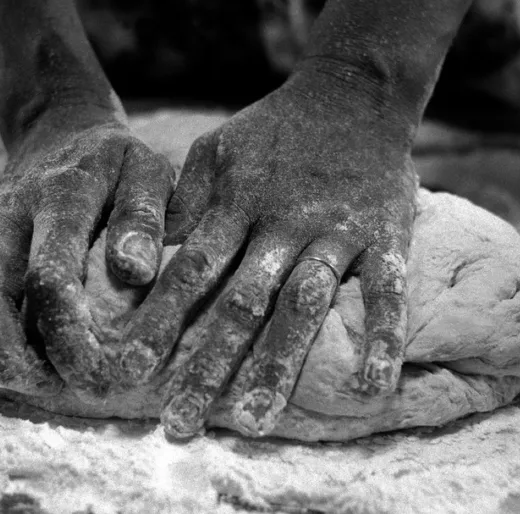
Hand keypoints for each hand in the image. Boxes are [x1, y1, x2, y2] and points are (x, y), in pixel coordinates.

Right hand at [0, 122, 174, 397]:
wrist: (60, 134)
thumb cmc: (116, 167)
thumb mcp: (149, 175)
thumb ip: (145, 219)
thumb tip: (135, 271)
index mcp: (61, 196)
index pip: (49, 275)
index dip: (65, 332)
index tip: (93, 367)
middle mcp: (2, 210)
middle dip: (6, 353)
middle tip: (41, 386)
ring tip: (9, 380)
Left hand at [116, 72, 419, 437]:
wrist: (353, 93)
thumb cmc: (274, 129)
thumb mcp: (215, 151)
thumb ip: (182, 204)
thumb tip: (135, 257)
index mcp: (235, 207)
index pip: (190, 274)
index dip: (159, 323)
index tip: (131, 371)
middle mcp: (282, 225)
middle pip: (240, 305)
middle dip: (207, 366)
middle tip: (179, 425)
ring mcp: (336, 233)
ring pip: (303, 307)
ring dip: (278, 366)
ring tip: (254, 425)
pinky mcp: (386, 237)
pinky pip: (387, 293)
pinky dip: (383, 339)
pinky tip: (372, 390)